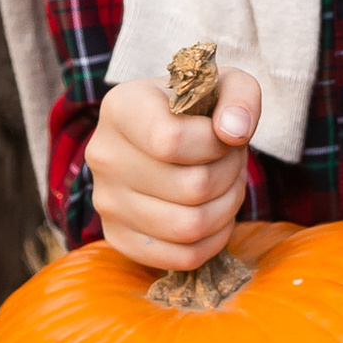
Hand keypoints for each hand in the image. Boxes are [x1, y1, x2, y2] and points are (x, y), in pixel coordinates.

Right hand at [85, 64, 259, 270]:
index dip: (215, 144)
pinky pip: (181, 257)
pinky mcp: (117, 236)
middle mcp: (103, 155)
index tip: (223, 134)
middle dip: (230, 175)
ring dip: (226, 208)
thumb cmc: (195, 109)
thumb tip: (235, 131)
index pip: (172, 142)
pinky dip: (213, 240)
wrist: (162, 135)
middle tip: (232, 161)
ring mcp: (106, 201)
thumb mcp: (223, 85)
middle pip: (191, 187)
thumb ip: (239, 96)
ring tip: (225, 185)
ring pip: (189, 226)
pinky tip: (215, 214)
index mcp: (120, 108)